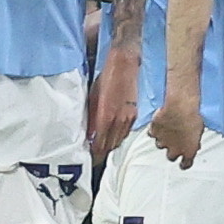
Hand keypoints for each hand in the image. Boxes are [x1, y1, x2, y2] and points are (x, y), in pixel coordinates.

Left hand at [89, 43, 138, 161]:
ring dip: (111, 144)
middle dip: (103, 151)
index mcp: (106, 116)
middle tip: (96, 155)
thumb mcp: (93, 98)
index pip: (100, 143)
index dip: (95, 152)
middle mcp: (119, 120)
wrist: (124, 66)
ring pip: (120, 139)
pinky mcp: (134, 113)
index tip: (91, 157)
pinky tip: (114, 135)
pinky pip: (126, 131)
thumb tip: (89, 133)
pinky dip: (120, 136)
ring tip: (104, 147)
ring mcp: (128, 117)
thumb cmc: (106, 78)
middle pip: (111, 144)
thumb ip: (91, 118)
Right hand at [150, 97, 203, 169]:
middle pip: (171, 156)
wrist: (180, 108)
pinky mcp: (154, 132)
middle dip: (173, 150)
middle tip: (175, 143)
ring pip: (160, 145)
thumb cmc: (193, 118)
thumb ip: (194, 142)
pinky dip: (155, 130)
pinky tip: (159, 124)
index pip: (185, 164)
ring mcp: (162, 141)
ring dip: (164, 139)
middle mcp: (174, 150)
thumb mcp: (200, 132)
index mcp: (188, 152)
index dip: (184, 163)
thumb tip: (194, 144)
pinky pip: (152, 134)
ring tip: (168, 130)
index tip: (184, 163)